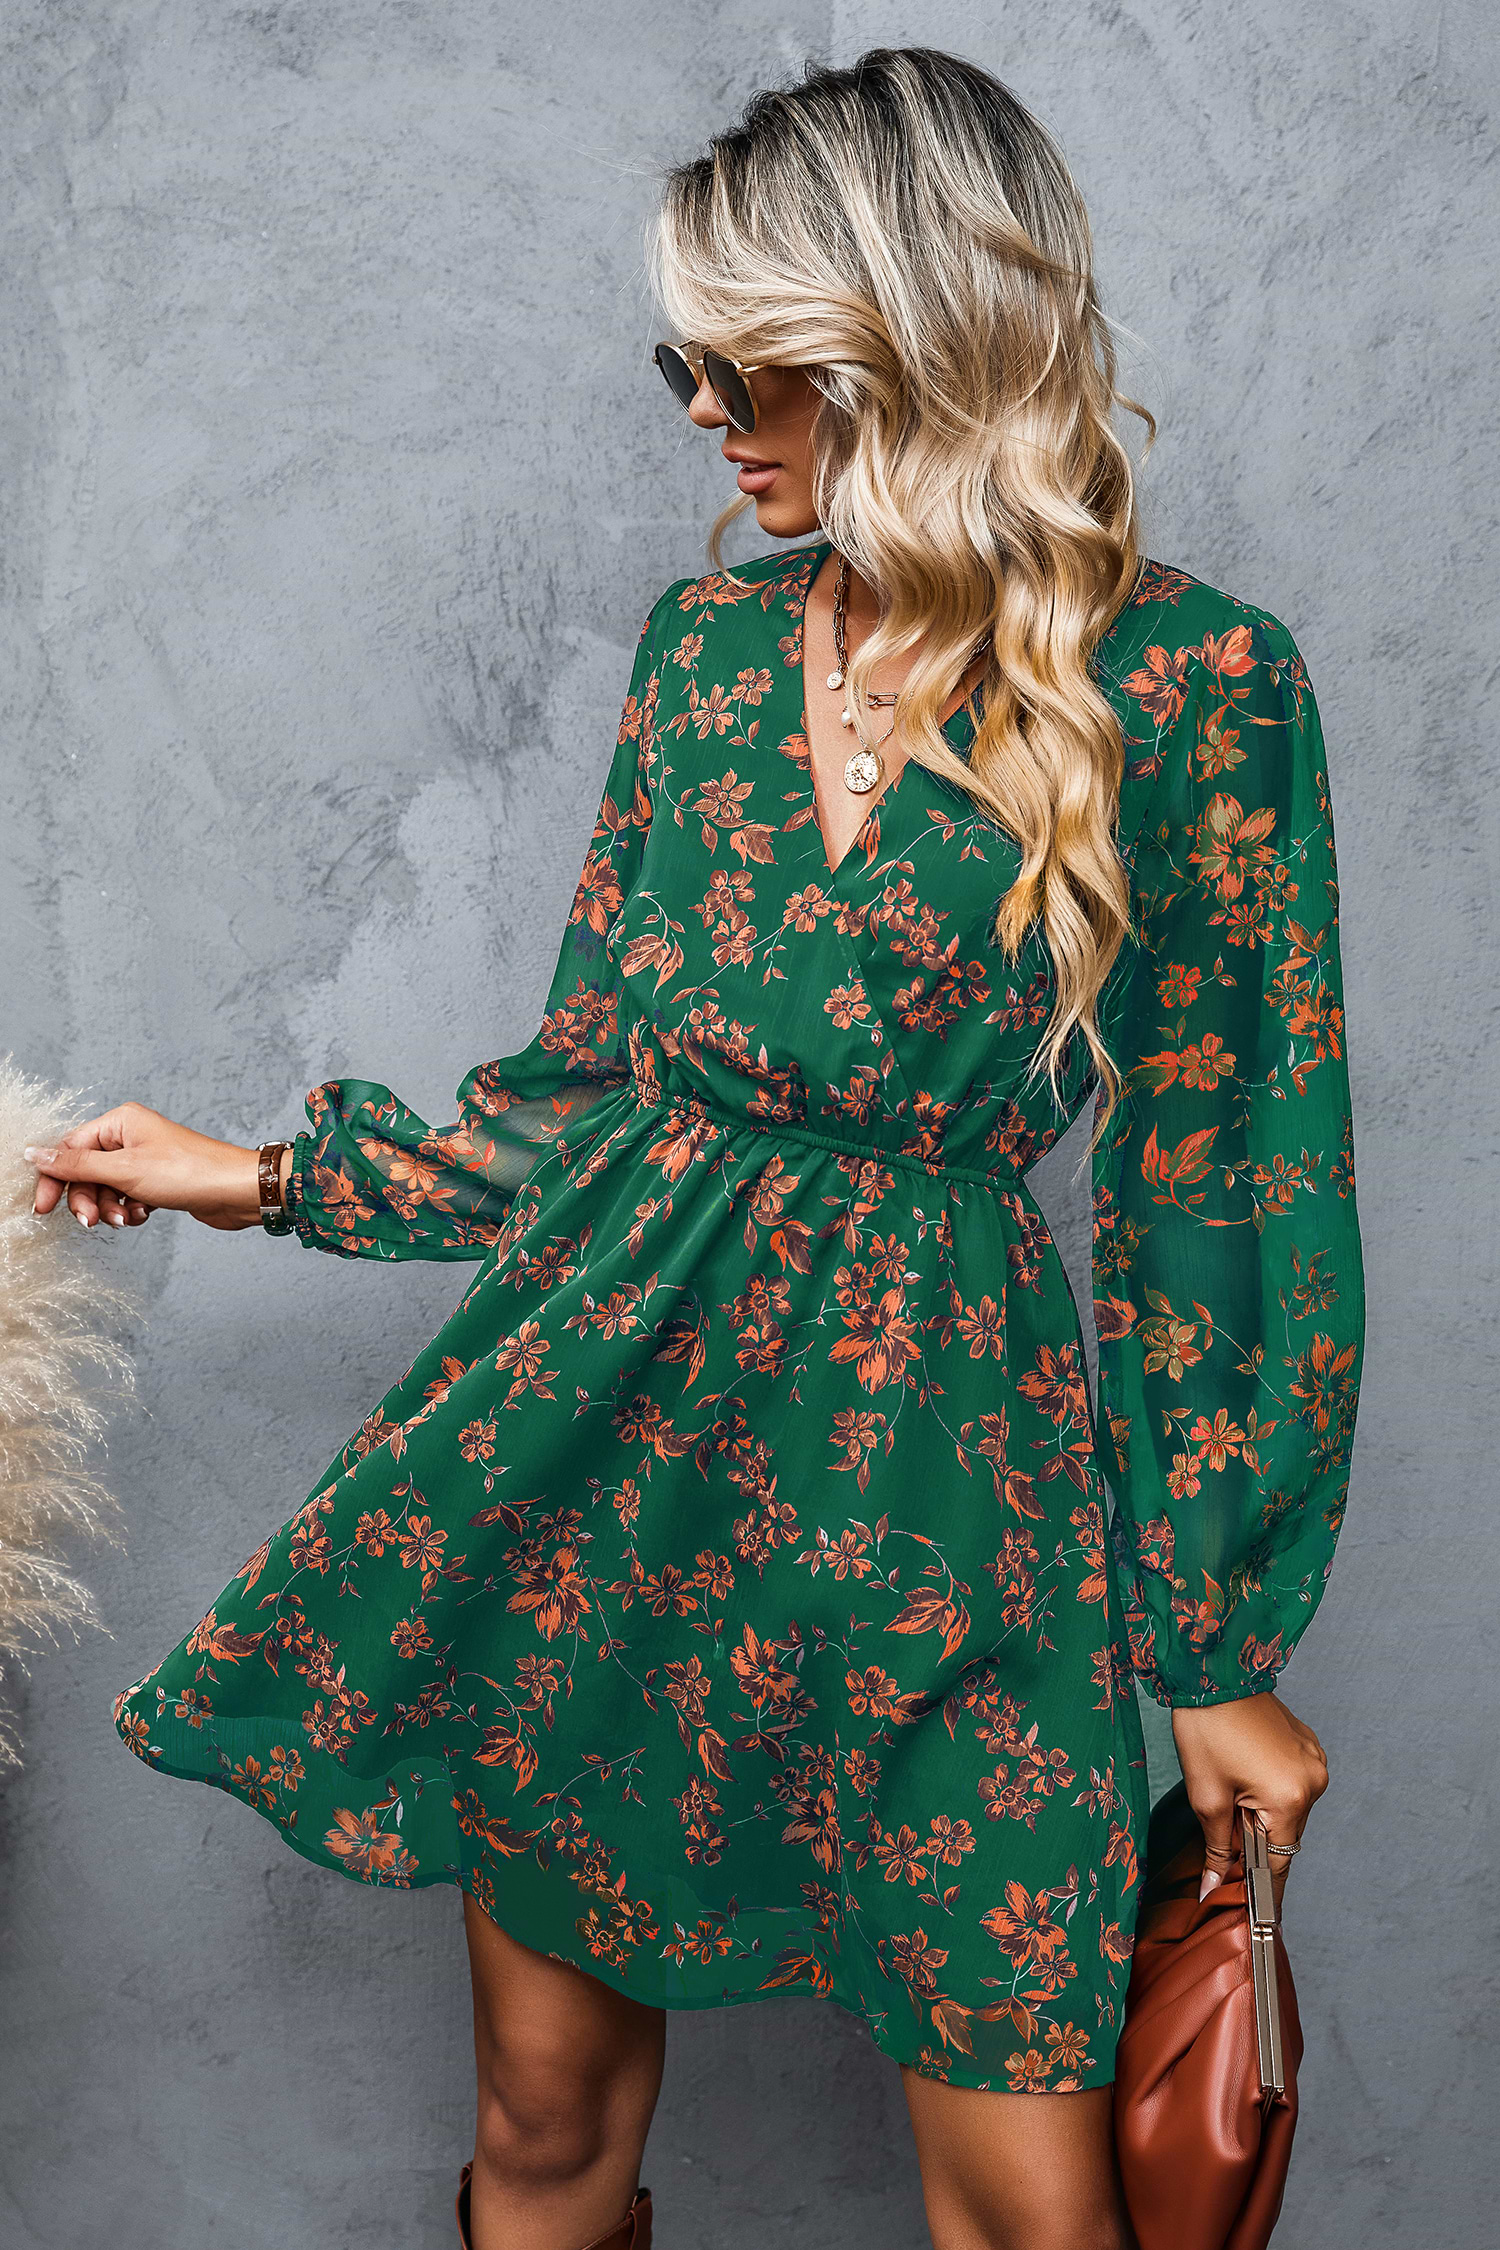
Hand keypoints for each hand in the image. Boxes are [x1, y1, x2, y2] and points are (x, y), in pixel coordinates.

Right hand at [24, 1102, 288, 1232]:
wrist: (237, 1192)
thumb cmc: (189, 1172)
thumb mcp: (124, 1170)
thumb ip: (76, 1165)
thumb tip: (35, 1154)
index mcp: (119, 1122)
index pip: (69, 1149)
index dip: (54, 1178)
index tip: (44, 1209)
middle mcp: (130, 1137)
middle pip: (85, 1171)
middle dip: (87, 1199)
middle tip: (94, 1221)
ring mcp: (144, 1159)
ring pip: (106, 1188)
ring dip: (109, 1208)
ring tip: (126, 1218)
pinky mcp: (156, 1181)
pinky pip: (126, 1197)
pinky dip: (129, 1210)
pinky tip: (142, 1216)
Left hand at [1172, 1691, 1327, 1909]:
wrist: (1213, 1675)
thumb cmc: (1206, 1731)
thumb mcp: (1206, 1797)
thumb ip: (1217, 1849)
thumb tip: (1214, 1888)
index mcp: (1290, 1798)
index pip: (1279, 1861)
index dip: (1264, 1886)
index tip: (1258, 1913)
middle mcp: (1313, 1781)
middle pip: (1284, 1835)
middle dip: (1255, 1837)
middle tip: (1224, 1817)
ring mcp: (1315, 1761)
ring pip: (1289, 1809)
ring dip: (1263, 1811)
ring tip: (1231, 1783)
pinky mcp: (1309, 1746)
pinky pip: (1293, 1783)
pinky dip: (1271, 1788)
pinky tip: (1245, 1768)